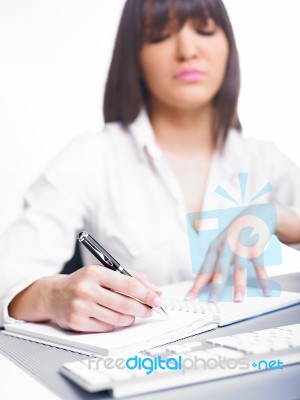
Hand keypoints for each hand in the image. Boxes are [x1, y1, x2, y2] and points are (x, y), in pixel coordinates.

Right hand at [9, 266, 161, 332]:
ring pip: (118, 318)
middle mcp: (87, 289)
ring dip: (131, 317)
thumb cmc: (84, 282)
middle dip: (144, 308)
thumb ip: (131, 278)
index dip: (147, 293)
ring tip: (132, 313)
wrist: (54, 295)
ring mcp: (81, 307)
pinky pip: (107, 327)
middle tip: (150, 310)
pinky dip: (115, 323)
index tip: (157, 298)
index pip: (128, 284)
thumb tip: (155, 290)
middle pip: (126, 303)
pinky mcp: (77, 322)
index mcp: (95, 272)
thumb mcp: (104, 272)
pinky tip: (113, 316)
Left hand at [186, 205, 275, 301]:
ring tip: (238, 300)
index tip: (190, 298)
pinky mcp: (256, 244)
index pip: (204, 269)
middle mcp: (225, 246)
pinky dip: (263, 278)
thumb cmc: (236, 236)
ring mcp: (241, 244)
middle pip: (219, 268)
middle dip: (215, 286)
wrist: (255, 214)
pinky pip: (259, 264)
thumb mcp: (223, 248)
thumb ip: (217, 266)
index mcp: (214, 248)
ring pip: (239, 267)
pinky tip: (267, 292)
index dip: (196, 284)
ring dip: (239, 284)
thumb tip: (209, 287)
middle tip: (212, 301)